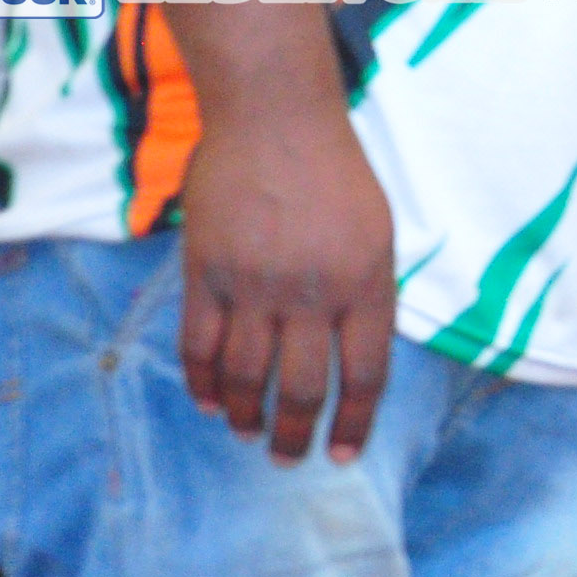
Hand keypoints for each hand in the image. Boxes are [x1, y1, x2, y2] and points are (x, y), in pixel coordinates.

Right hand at [173, 88, 395, 463]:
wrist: (277, 118)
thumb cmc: (335, 174)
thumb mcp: (377, 232)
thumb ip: (366, 295)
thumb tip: (351, 359)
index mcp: (367, 282)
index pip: (365, 374)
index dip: (354, 422)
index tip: (341, 455)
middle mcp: (313, 292)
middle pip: (302, 387)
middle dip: (295, 434)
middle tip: (287, 458)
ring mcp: (256, 284)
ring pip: (245, 375)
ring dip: (244, 415)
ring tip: (247, 433)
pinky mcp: (206, 273)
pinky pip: (198, 345)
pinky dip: (201, 382)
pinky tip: (207, 401)